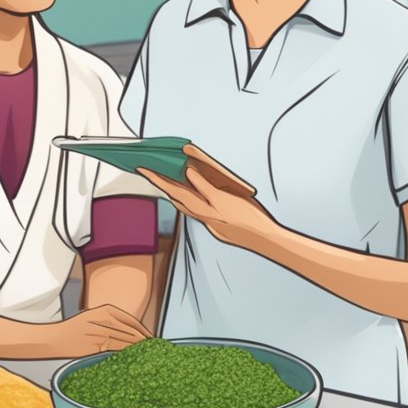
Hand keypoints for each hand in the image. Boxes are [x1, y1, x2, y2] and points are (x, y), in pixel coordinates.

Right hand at [57, 304, 152, 355]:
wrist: (56, 339)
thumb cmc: (74, 329)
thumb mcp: (93, 316)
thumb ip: (111, 320)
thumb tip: (133, 331)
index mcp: (105, 310)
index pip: (131, 321)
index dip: (144, 330)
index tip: (152, 338)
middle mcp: (104, 320)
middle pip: (131, 332)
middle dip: (144, 340)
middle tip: (154, 349)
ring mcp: (101, 333)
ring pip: (126, 342)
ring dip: (138, 348)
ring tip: (146, 355)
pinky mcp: (97, 347)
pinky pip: (117, 350)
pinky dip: (126, 354)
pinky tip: (132, 357)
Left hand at [137, 144, 275, 247]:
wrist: (265, 239)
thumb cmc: (248, 219)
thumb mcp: (226, 198)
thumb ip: (205, 186)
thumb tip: (187, 173)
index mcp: (202, 207)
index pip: (174, 189)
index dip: (157, 178)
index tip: (142, 168)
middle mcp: (201, 215)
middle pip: (176, 198)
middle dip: (162, 185)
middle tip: (148, 172)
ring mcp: (208, 222)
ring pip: (185, 206)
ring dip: (173, 194)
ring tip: (163, 183)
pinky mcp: (216, 226)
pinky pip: (195, 212)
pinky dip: (188, 203)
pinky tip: (188, 201)